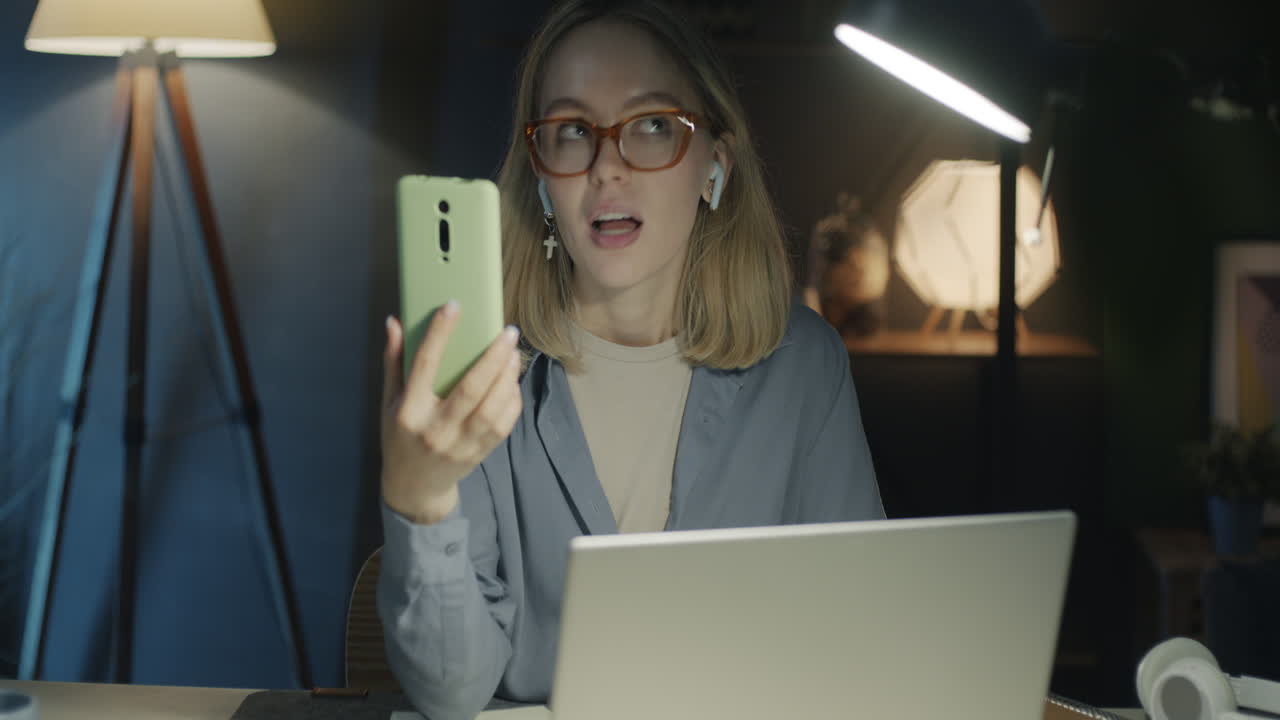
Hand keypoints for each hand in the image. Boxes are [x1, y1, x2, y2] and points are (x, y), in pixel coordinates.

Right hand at [380, 303, 522, 524]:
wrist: (414, 487)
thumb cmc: (400, 437)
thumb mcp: (389, 401)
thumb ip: (394, 362)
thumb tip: (394, 322)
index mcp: (408, 412)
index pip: (424, 365)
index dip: (439, 333)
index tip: (454, 306)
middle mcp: (435, 429)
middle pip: (470, 389)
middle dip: (492, 357)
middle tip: (508, 332)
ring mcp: (459, 444)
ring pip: (491, 409)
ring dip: (507, 378)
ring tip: (513, 354)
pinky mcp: (479, 453)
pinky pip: (503, 426)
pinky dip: (512, 402)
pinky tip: (513, 382)